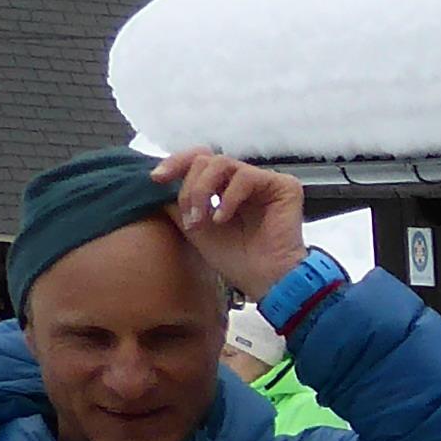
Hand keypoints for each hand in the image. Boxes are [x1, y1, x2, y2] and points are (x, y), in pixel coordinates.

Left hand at [147, 147, 307, 294]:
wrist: (265, 282)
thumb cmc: (236, 259)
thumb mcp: (195, 228)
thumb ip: (178, 203)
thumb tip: (157, 179)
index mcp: (225, 187)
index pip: (199, 160)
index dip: (176, 163)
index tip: (156, 179)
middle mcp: (244, 180)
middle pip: (205, 159)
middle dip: (190, 188)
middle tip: (191, 217)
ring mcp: (264, 181)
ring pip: (222, 163)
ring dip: (204, 190)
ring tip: (204, 220)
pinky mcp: (283, 186)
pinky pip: (246, 176)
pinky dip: (229, 197)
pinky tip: (223, 219)